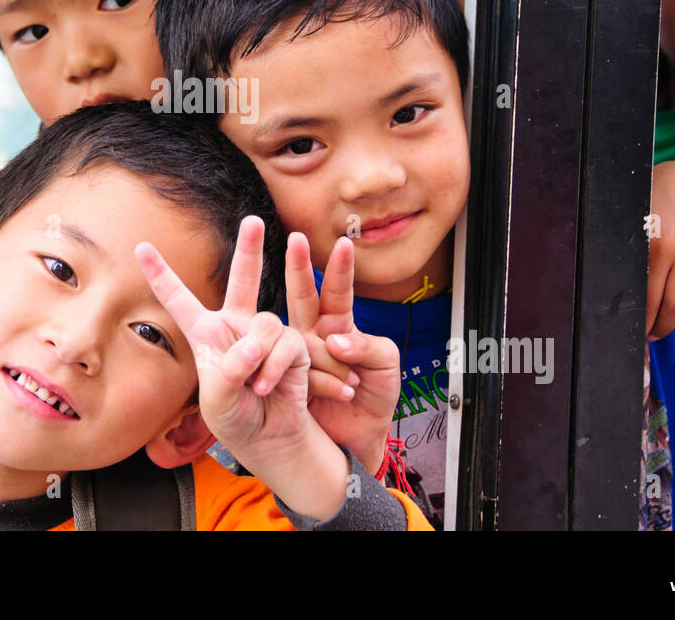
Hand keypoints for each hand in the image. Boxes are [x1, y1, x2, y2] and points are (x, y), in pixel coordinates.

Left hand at [136, 217, 349, 519]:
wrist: (270, 438)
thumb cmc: (236, 419)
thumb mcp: (217, 399)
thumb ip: (228, 370)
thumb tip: (251, 347)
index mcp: (205, 335)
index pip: (178, 299)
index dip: (160, 274)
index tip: (140, 247)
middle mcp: (236, 326)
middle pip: (242, 279)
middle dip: (249, 249)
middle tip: (254, 220)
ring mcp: (265, 334)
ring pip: (264, 323)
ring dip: (257, 356)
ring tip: (254, 384)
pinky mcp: (292, 346)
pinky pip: (285, 344)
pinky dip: (275, 367)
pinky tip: (269, 386)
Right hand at [287, 233, 398, 474]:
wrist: (361, 436)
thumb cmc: (375, 396)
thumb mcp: (387, 365)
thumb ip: (368, 346)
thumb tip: (334, 340)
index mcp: (340, 325)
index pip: (338, 291)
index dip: (341, 268)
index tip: (344, 242)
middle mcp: (315, 334)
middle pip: (303, 295)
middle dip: (299, 266)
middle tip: (294, 238)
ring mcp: (298, 355)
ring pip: (297, 337)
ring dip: (320, 354)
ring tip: (352, 381)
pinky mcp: (287, 379)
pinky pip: (296, 371)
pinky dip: (320, 380)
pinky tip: (341, 391)